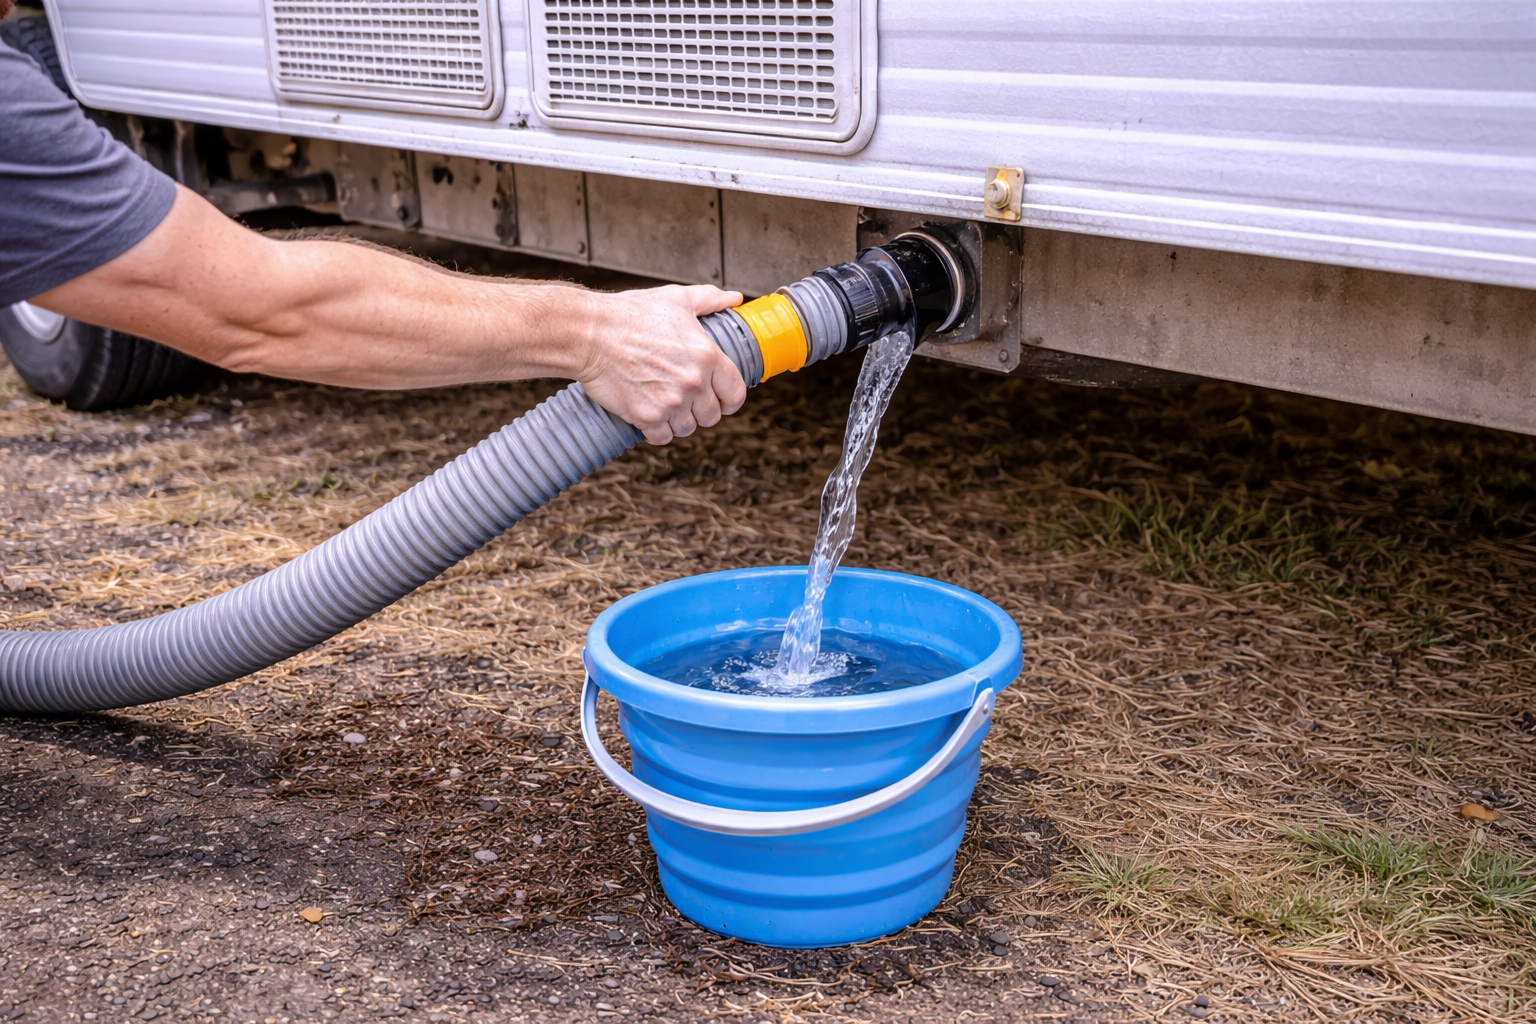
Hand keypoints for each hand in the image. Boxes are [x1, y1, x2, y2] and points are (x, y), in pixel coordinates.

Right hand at [576, 284, 747, 444]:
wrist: (591, 333)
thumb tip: (734, 298)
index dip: (730, 400)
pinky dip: (658, 430)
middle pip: (712, 416)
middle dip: (701, 410)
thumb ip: (710, 299)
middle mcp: (693, 382)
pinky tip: (651, 416)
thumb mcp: (676, 298)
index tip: (722, 400)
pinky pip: (663, 437)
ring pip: (688, 429)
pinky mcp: (646, 417)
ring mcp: (670, 402)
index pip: (735, 394)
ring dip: (679, 421)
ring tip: (667, 406)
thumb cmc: (630, 315)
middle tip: (687, 400)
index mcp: (707, 356)